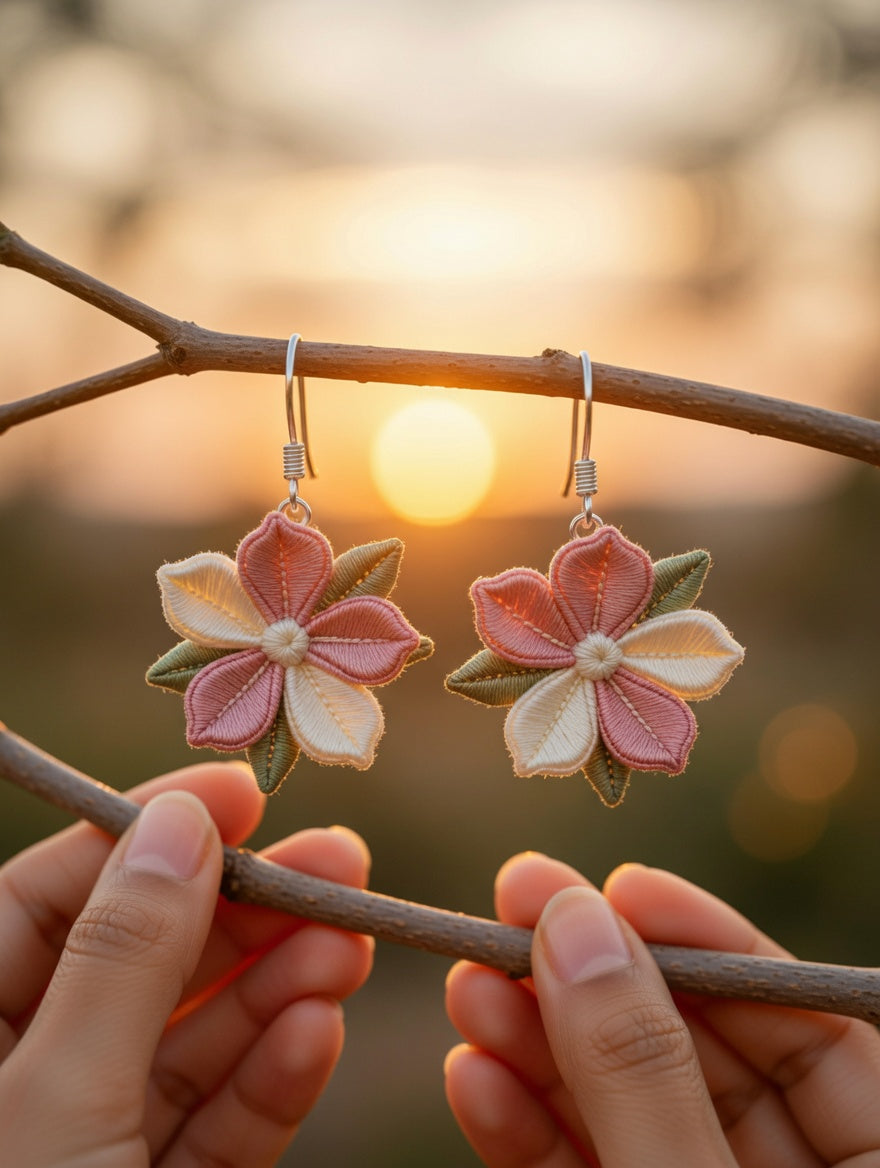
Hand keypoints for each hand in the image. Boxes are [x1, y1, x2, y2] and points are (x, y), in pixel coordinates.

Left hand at [0, 762, 372, 1166]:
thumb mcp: (56, 1103)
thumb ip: (122, 962)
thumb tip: (181, 822)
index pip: (41, 899)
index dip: (142, 834)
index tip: (244, 793)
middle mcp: (24, 1079)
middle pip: (139, 964)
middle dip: (245, 913)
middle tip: (341, 861)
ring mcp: (90, 1144)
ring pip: (189, 1045)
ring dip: (277, 991)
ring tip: (350, 945)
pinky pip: (214, 1130)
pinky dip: (270, 1082)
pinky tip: (319, 1031)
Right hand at [445, 854, 879, 1166]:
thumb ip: (643, 1076)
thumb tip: (576, 922)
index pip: (813, 1026)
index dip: (712, 947)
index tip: (621, 886)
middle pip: (705, 1061)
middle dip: (596, 988)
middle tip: (509, 910)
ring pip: (635, 1116)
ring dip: (543, 1054)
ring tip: (471, 989)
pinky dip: (532, 1136)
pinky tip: (478, 1081)